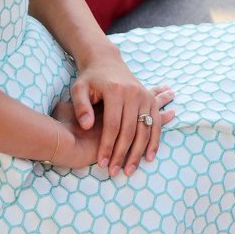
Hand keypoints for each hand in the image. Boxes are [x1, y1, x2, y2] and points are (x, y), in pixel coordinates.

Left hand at [63, 52, 175, 176]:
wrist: (106, 61)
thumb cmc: (89, 78)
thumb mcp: (78, 88)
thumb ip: (80, 106)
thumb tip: (86, 125)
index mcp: (115, 91)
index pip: (112, 126)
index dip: (107, 146)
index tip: (101, 162)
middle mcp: (133, 93)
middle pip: (129, 131)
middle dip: (122, 154)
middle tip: (114, 172)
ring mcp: (144, 97)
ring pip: (144, 130)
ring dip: (138, 153)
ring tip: (130, 170)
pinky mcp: (150, 100)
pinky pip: (155, 124)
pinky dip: (154, 142)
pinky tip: (149, 157)